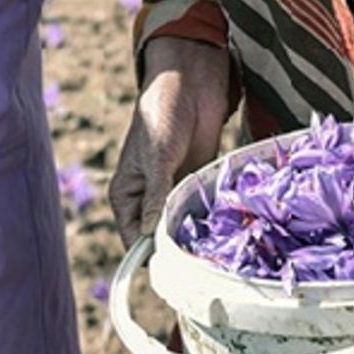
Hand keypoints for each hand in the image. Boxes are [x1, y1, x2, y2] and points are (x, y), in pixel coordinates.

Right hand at [111, 38, 231, 246]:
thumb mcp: (156, 156)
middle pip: (159, 238)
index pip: (133, 239)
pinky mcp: (198, 182)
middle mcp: (148, 199)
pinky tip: (227, 229)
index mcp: (126, 195)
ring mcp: (174, 191)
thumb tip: (150, 236)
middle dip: (177, 249)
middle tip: (200, 264)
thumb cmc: (162, 114)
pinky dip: (213, 219)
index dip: (149, 257)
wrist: (191, 81)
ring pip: (183, 226)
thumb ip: (155, 196)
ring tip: (216, 251)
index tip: (172, 272)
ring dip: (197, 235)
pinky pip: (203, 210)